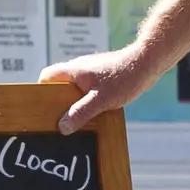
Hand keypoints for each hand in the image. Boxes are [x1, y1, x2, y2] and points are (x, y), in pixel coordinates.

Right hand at [42, 47, 161, 133]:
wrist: (147, 63)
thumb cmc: (124, 78)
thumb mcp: (100, 100)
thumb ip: (81, 113)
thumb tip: (62, 127)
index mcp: (73, 70)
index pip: (47, 75)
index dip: (42, 90)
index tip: (45, 106)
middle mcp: (80, 68)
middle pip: (60, 83)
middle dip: (60, 100)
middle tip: (62, 117)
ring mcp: (92, 70)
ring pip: (76, 86)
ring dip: (76, 101)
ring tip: (80, 117)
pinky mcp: (104, 74)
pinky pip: (89, 87)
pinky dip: (88, 98)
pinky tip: (97, 110)